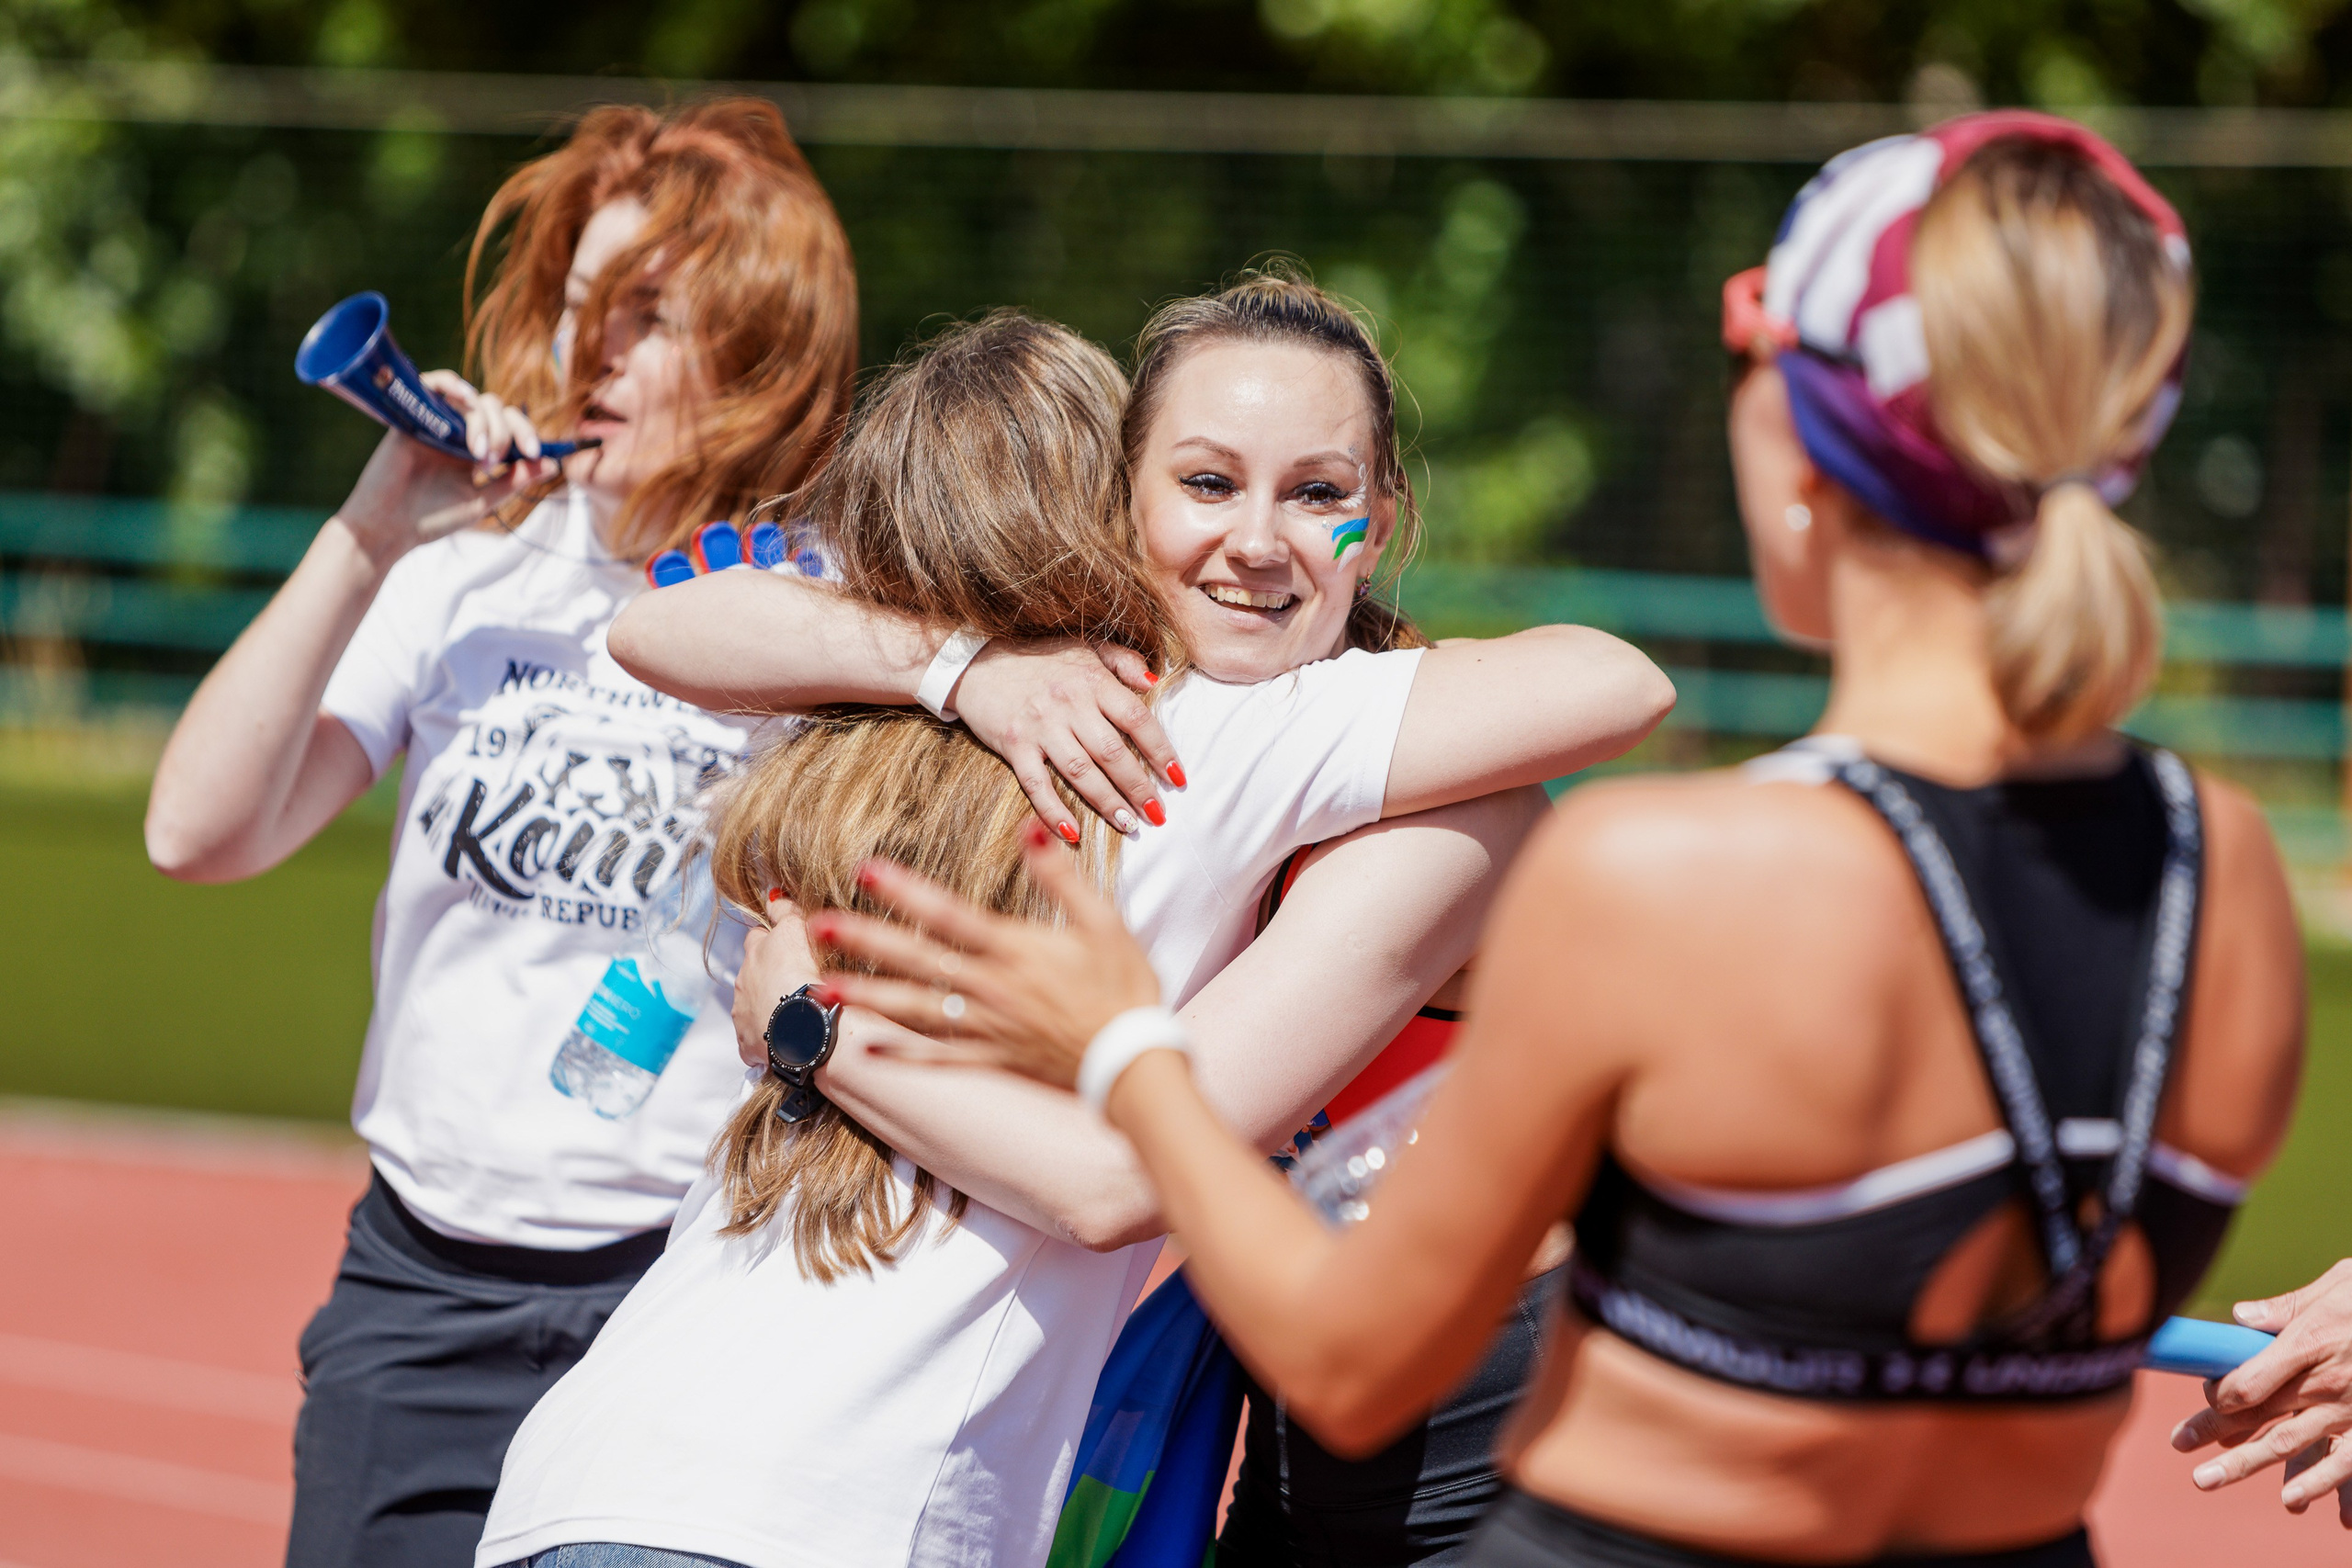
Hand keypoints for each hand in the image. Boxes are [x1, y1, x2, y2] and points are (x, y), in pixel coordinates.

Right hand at [330, 371, 562, 566]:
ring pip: (473, 400)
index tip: (536, 453)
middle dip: (505, 431)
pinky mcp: (413, 415)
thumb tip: (553, 463)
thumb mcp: (482, 500)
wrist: (389, 527)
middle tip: (491, 460)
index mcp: (478, 450)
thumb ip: (514, 480)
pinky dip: (452, 383)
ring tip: (480, 450)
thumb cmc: (433, 519)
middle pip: (495, 410)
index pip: (511, 427)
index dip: (528, 434)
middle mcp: (460, 432)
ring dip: (484, 420)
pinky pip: (434, 384)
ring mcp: (437, 421)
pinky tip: (465, 397)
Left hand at [732, 891, 823, 1068]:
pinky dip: (770, 1036)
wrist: (805, 1029)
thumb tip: (773, 893)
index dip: (772, 938)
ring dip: (769, 1005)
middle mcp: (744, 981)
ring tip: (796, 1012)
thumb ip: (786, 911)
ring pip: (753, 1004)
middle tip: (794, 979)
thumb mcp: (799, 931)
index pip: (758, 936)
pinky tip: (788, 1038)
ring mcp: (744, 1014)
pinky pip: (756, 1037)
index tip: (785, 943)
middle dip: (768, 973)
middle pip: (752, 971)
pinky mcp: (749, 1043)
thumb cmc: (807, 977)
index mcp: (756, 953)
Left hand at [807, 821, 1161, 1090]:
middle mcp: (992, 988)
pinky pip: (939, 1057)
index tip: (866, 871)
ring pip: (916, 1010)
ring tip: (822, 987)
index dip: (906, 891)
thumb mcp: (1103, 921)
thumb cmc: (1123, 987)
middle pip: (918, 960)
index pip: (949, 915)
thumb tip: (1032, 825)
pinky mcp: (994, 1058)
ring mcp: (989, 1027)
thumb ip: (1061, 875)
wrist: (1135, 1061)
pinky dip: (902, 1055)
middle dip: (866, 941)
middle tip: (817, 927)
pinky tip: (866, 1049)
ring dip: (868, 996)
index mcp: (1016, 949)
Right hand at [951, 639, 1182, 841]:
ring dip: (1107, 802)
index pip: (1137, 719)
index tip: (1178, 778)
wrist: (978, 660)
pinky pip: (1036, 785)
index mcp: (1092, 681)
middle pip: (1113, 753)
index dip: (1161, 751)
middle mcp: (1069, 704)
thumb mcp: (1085, 647)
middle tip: (1158, 815)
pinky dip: (1053, 811)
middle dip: (1139, 787)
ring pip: (1080, 772)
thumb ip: (1123, 662)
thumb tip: (1154, 682)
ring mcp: (1040, 727)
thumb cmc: (1039, 657)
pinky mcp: (1014, 745)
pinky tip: (1073, 832)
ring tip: (1130, 825)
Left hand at [2172, 1259, 2351, 1523]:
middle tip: (2178, 1444)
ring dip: (2245, 1464)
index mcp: (2309, 1344)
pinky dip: (2320, 1485)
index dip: (2217, 1392)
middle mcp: (2324, 1384)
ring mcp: (2349, 1411)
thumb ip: (2288, 1307)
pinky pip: (2345, 1463)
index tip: (2204, 1393)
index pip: (2248, 1380)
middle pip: (2257, 1415)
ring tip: (2206, 1480)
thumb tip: (2241, 1316)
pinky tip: (2293, 1500)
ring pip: (2289, 1445)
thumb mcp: (2339, 1286)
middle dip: (2212, 1431)